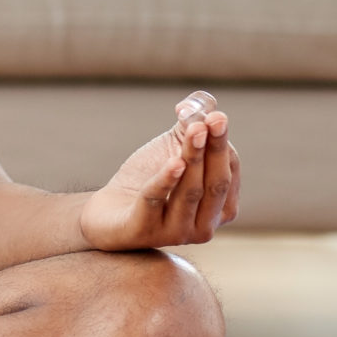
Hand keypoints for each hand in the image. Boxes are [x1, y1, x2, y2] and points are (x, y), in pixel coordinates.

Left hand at [75, 101, 240, 250]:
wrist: (108, 211)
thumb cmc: (148, 178)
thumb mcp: (173, 147)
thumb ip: (192, 122)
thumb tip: (202, 102)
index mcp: (221, 207)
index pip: (229, 171)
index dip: (221, 142)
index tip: (215, 116)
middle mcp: (206, 226)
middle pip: (216, 183)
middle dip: (214, 149)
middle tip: (211, 120)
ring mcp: (177, 233)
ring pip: (190, 192)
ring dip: (193, 158)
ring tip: (194, 130)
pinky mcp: (145, 233)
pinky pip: (156, 203)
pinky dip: (165, 181)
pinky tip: (173, 162)